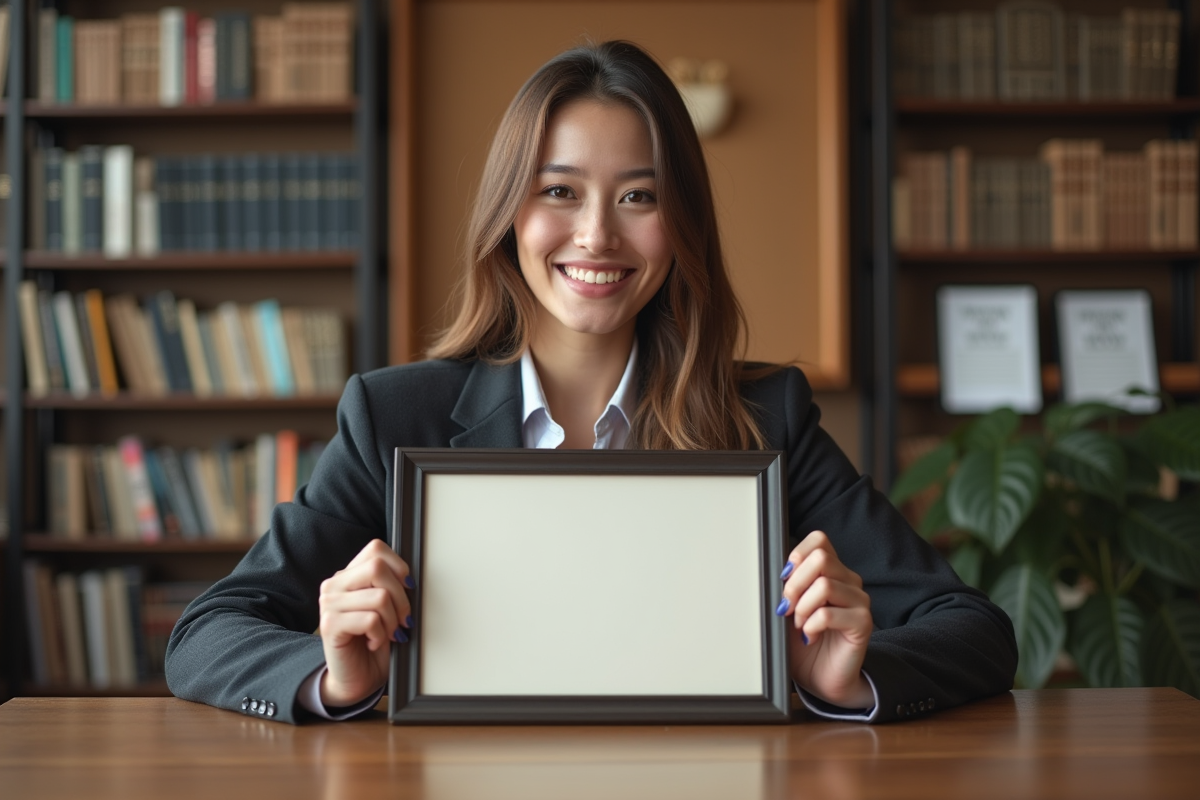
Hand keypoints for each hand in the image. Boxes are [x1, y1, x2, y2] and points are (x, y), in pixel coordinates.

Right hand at [318, 538, 412, 706]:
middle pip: (378, 567)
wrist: (357, 679)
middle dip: (400, 596)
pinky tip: (374, 642)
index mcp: (348, 575)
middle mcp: (334, 584)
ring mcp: (329, 604)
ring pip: (379, 596)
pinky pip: (370, 620)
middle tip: (403, 619)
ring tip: (387, 633)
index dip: (399, 567)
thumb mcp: (386, 607)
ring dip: (392, 620)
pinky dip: (381, 634)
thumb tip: (411, 577)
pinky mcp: (330, 625)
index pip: (376, 549)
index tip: (408, 589)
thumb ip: (390, 586)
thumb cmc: (374, 641)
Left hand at [777, 531, 873, 708]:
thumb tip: (773, 570)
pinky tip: (810, 636)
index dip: (796, 556)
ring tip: (799, 625)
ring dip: (802, 608)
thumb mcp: (788, 608)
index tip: (783, 580)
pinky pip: (828, 614)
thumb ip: (786, 585)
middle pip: (821, 558)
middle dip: (794, 584)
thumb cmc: (802, 641)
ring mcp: (859, 601)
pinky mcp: (863, 623)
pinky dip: (810, 626)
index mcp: (832, 571)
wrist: (821, 677)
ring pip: (824, 585)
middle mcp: (849, 581)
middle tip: (786, 608)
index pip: (819, 540)